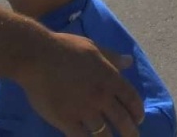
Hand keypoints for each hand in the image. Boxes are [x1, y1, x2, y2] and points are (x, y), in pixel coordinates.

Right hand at [18, 33, 142, 136]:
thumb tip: (130, 61)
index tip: (139, 119)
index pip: (131, 99)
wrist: (38, 57)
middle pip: (122, 120)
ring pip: (103, 133)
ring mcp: (85, 111)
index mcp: (110, 78)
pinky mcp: (67, 121)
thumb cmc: (65, 48)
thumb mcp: (94, 48)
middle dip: (130, 132)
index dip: (137, 111)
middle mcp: (102, 97)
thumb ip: (112, 58)